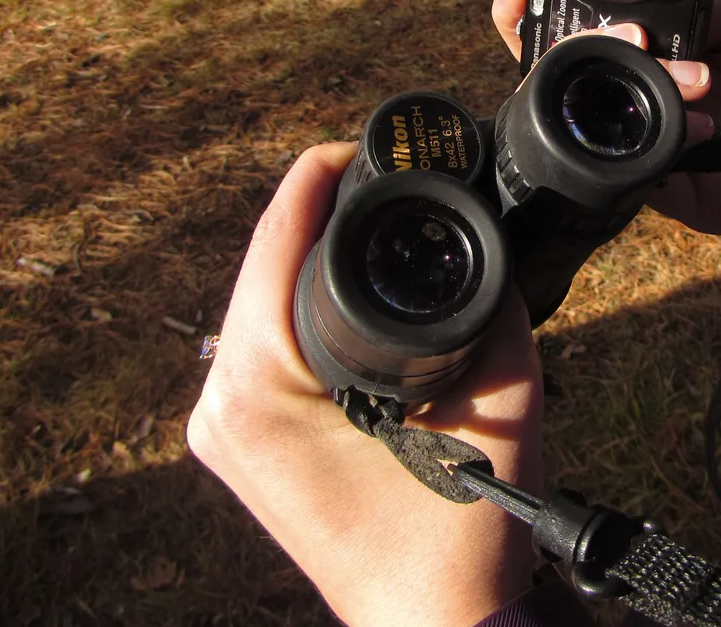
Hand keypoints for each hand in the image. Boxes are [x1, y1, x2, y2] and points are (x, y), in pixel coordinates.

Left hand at [188, 144, 543, 626]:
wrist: (436, 623)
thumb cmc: (462, 532)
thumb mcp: (498, 396)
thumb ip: (497, 305)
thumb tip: (487, 230)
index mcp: (260, 389)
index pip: (275, 243)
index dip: (319, 178)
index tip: (360, 142)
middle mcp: (221, 404)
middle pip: (261, 269)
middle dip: (319, 215)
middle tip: (375, 176)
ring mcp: (222, 428)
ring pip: (260, 305)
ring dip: (310, 259)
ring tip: (365, 217)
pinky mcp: (242, 442)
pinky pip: (265, 346)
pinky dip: (305, 308)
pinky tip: (343, 283)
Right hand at [491, 0, 720, 244]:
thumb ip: (700, 7)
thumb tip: (647, 6)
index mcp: (653, 73)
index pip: (576, 48)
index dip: (533, 16)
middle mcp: (641, 114)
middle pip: (558, 86)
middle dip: (570, 45)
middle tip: (629, 34)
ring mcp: (655, 158)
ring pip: (589, 128)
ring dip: (620, 85)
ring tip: (684, 71)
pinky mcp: (681, 199)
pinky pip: (637, 176)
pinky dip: (654, 144)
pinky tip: (694, 117)